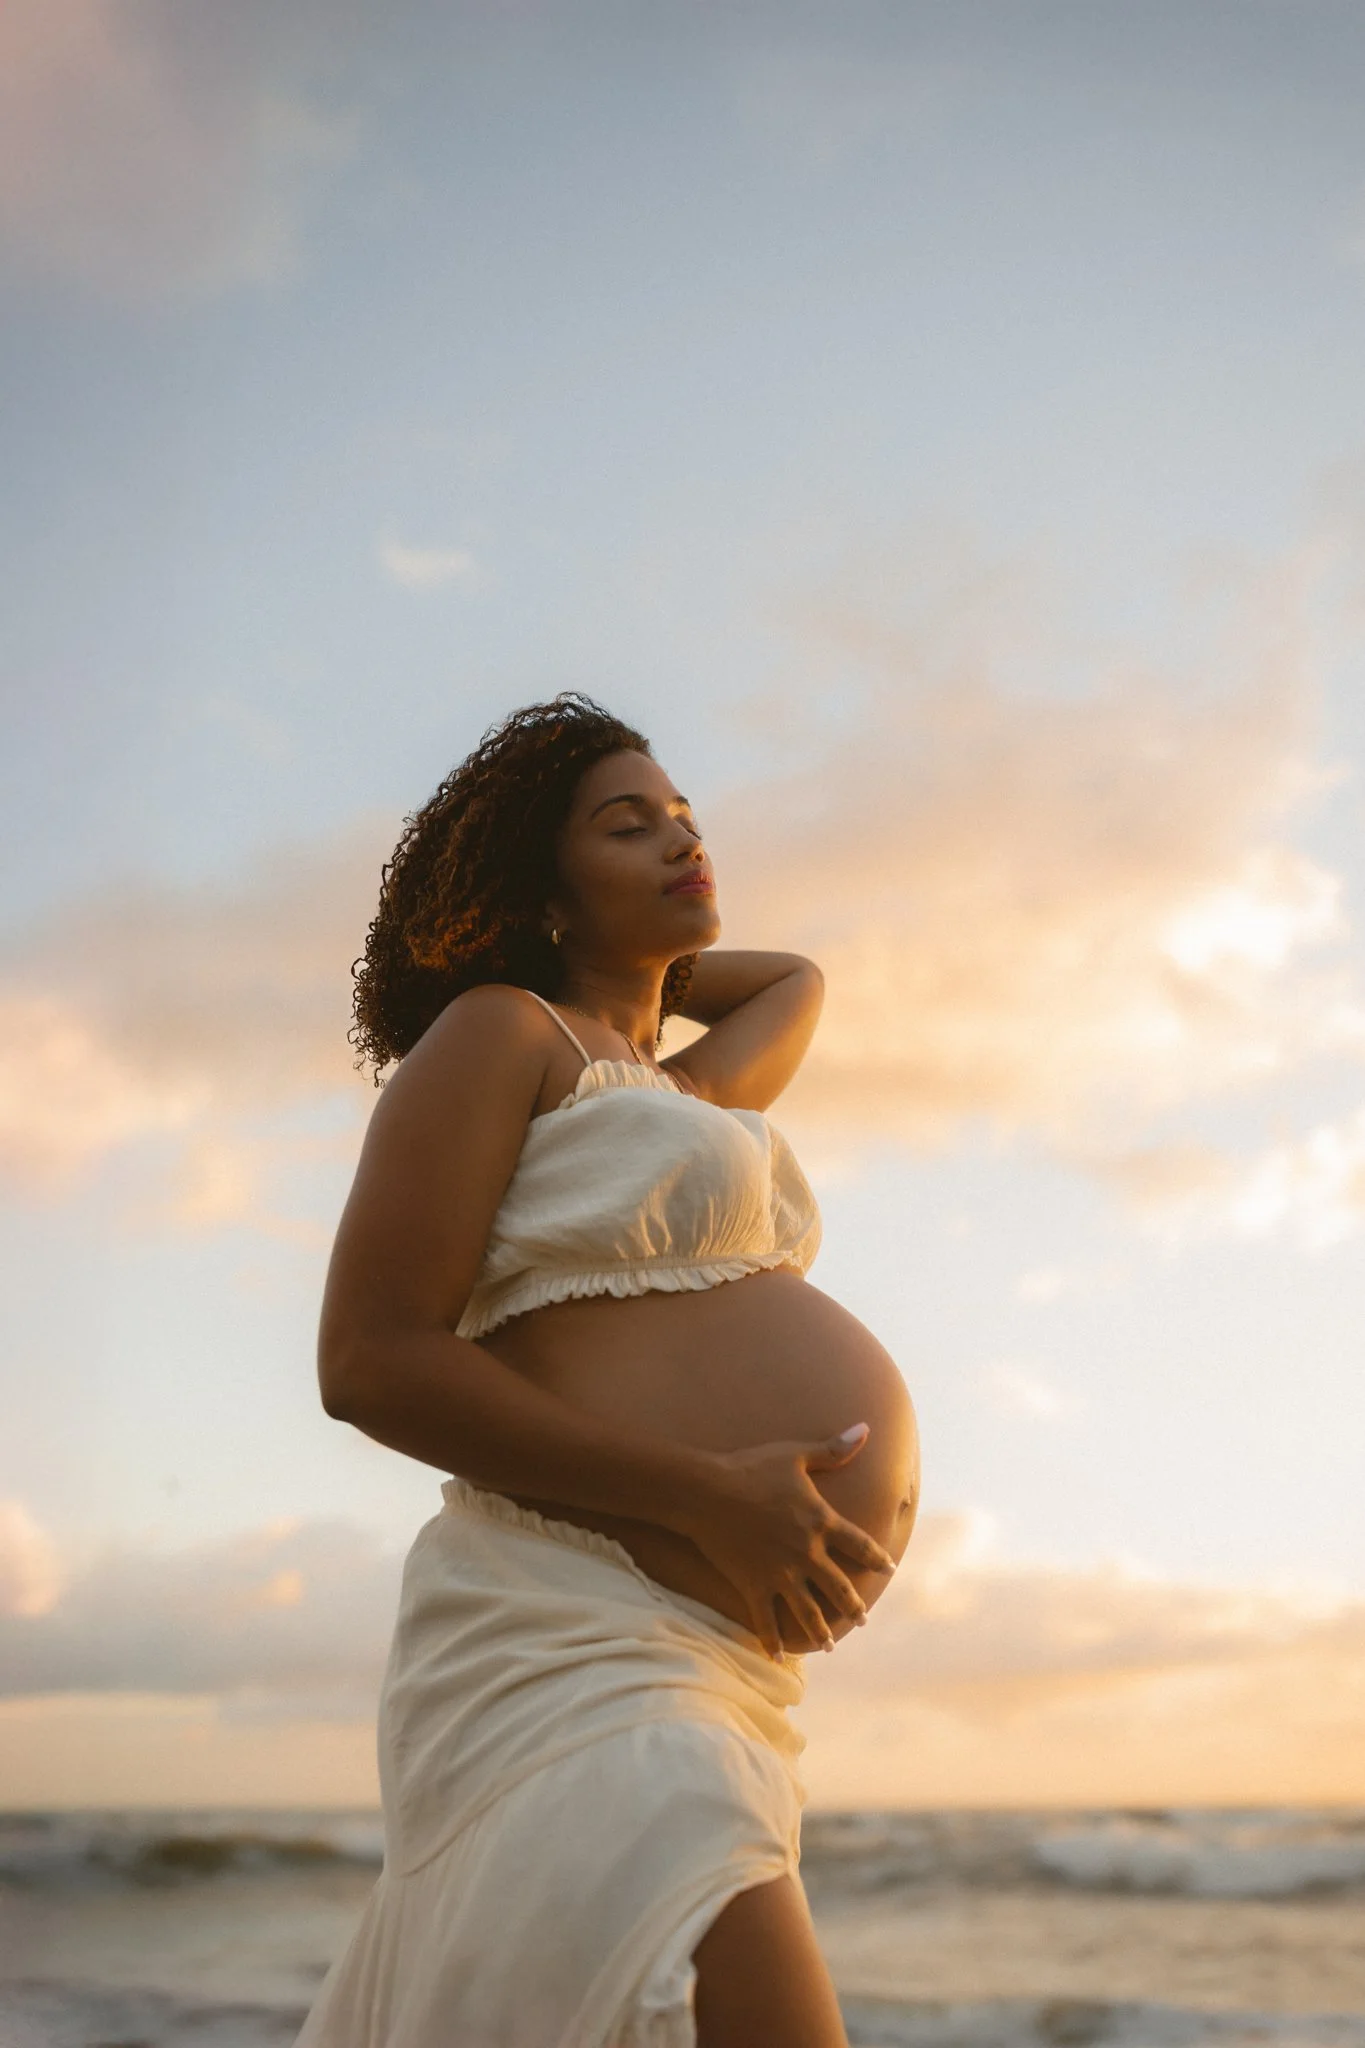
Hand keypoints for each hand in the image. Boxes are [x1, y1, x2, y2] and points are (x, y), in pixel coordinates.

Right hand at [674, 1424, 896, 1659]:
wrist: (709, 1492)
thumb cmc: (752, 1469)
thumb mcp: (796, 1456)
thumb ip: (833, 1450)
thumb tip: (866, 1429)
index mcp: (820, 1522)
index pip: (859, 1544)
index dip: (876, 1557)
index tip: (888, 1568)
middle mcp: (807, 1553)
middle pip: (838, 1586)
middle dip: (853, 1605)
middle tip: (864, 1619)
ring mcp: (781, 1573)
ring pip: (808, 1610)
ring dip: (822, 1630)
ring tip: (830, 1645)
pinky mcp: (754, 1586)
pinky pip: (767, 1620)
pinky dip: (773, 1641)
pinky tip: (778, 1656)